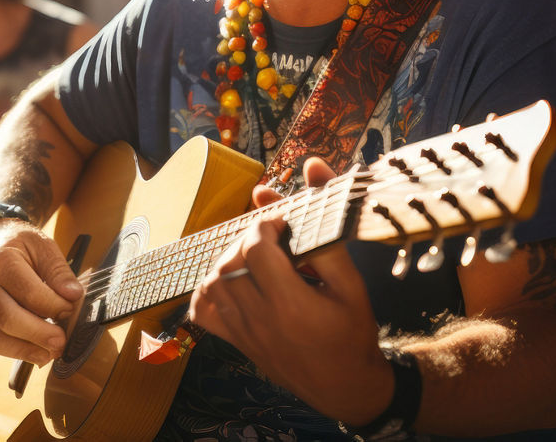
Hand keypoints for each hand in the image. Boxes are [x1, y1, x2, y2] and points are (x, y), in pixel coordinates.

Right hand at [0, 219, 82, 365]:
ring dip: (28, 350)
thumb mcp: (42, 244)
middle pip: (8, 319)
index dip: (54, 305)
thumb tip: (74, 296)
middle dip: (39, 335)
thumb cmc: (19, 241)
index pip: (29, 293)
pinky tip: (39, 352)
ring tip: (52, 352)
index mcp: (1, 262)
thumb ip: (59, 270)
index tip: (71, 308)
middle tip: (62, 341)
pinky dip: (19, 352)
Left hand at [187, 156, 393, 424]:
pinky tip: (229, 280)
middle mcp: (261, 320)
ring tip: (254, 259)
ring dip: (227, 261)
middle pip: (230, 264)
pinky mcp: (235, 343)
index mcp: (292, 305)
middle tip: (270, 240)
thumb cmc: (353, 333)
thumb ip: (328, 231)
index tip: (282, 224)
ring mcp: (243, 334)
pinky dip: (206, 289)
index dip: (265, 225)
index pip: (256, 249)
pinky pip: (202, 312)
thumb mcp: (352, 285)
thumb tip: (313, 168)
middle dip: (246, 240)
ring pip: (211, 284)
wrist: (346, 387)